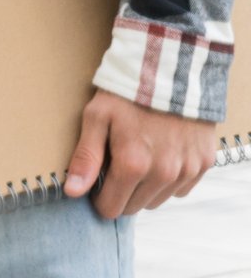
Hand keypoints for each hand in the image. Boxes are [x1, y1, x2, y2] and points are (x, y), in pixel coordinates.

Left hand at [65, 87, 217, 217]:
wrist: (171, 70)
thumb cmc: (127, 93)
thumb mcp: (97, 118)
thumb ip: (86, 158)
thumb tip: (73, 192)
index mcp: (133, 165)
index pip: (112, 207)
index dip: (99, 199)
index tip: (95, 185)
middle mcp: (163, 174)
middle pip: (135, 207)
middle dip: (120, 194)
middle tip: (114, 168)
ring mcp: (186, 170)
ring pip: (158, 200)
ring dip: (145, 189)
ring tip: (138, 159)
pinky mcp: (204, 163)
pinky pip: (181, 188)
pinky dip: (169, 180)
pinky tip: (160, 157)